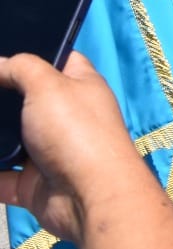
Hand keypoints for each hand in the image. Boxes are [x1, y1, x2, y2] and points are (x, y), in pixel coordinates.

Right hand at [0, 52, 152, 243]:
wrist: (88, 195)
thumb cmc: (75, 130)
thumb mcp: (48, 85)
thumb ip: (22, 68)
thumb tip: (0, 62)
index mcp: (81, 87)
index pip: (58, 61)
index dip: (32, 52)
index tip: (2, 52)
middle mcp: (67, 117)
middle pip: (27, 101)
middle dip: (1, 97)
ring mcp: (48, 152)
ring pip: (10, 139)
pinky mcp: (32, 184)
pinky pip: (1, 176)